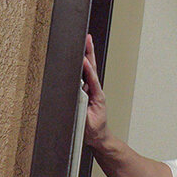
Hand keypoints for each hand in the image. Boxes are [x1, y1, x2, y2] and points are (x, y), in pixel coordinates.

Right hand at [82, 34, 108, 149]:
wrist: (99, 137)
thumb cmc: (93, 131)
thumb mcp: (87, 123)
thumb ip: (82, 111)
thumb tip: (77, 99)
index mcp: (97, 97)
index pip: (91, 80)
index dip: (87, 70)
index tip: (84, 60)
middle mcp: (95, 90)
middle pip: (92, 68)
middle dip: (90, 53)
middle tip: (87, 39)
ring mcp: (92, 90)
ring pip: (89, 70)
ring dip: (87, 55)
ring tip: (85, 41)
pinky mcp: (87, 92)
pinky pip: (85, 76)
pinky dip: (83, 64)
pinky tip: (80, 56)